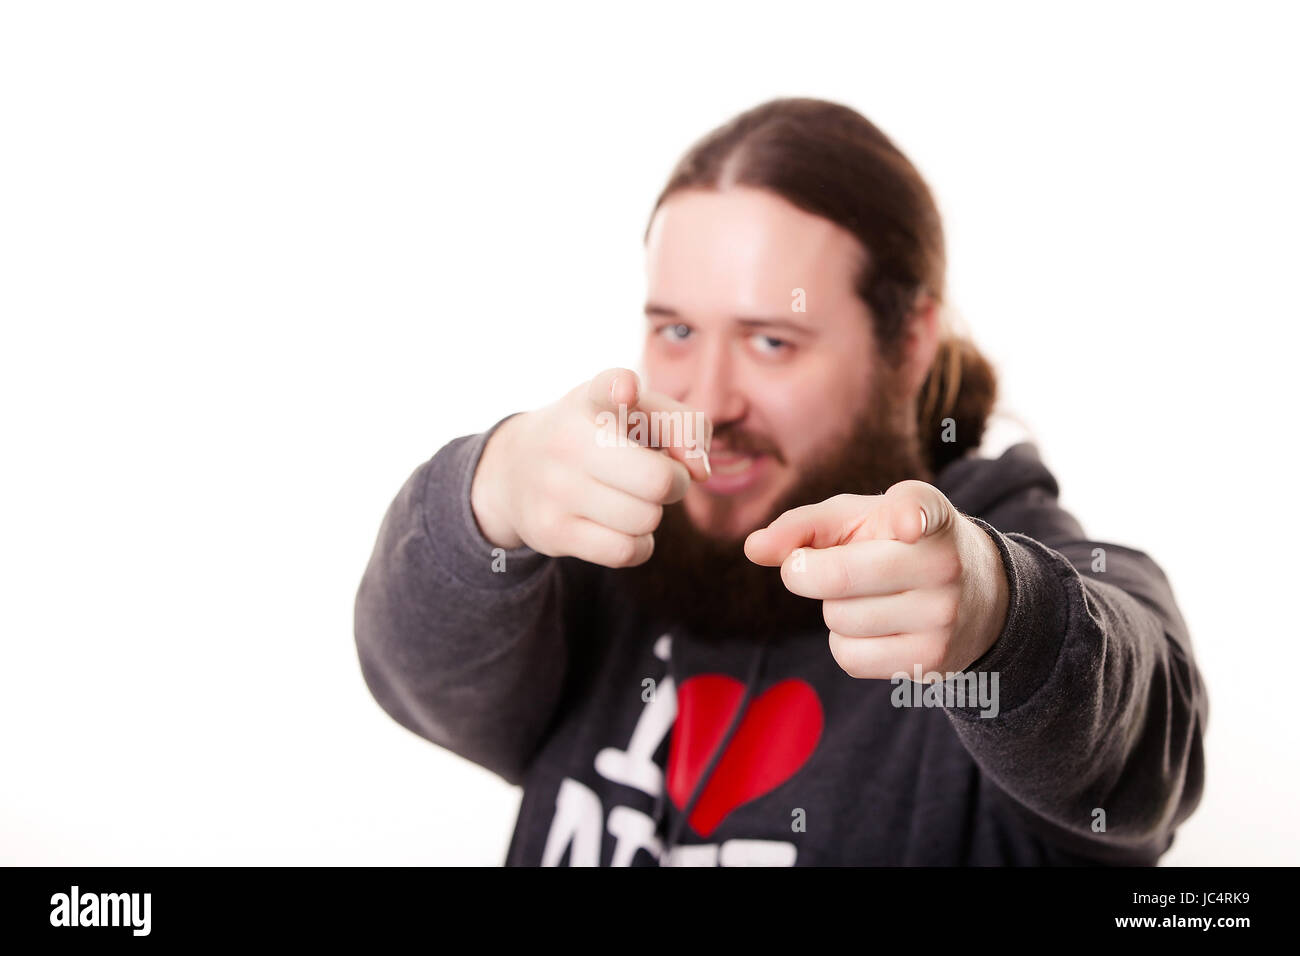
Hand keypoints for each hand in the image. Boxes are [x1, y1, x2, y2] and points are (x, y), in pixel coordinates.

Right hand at [471, 367, 711, 567]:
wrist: (515, 470)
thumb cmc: (597, 437)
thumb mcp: (634, 412)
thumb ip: (683, 425)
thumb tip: (700, 472)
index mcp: (591, 399)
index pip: (607, 386)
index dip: (622, 388)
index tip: (625, 391)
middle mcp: (567, 438)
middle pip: (658, 480)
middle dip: (675, 483)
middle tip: (659, 477)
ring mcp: (555, 488)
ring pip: (646, 519)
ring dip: (652, 514)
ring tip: (629, 498)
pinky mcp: (552, 531)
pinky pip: (626, 551)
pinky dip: (638, 544)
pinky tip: (621, 526)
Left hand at [744, 480, 1009, 677]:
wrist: (976, 596)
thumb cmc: (896, 544)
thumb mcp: (858, 520)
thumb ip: (803, 525)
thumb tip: (753, 549)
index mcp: (928, 514)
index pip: (920, 511)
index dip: (909, 516)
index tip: (907, 523)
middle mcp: (944, 563)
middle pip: (839, 578)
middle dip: (807, 573)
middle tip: (809, 566)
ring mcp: (943, 616)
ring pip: (839, 620)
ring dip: (834, 609)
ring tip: (868, 595)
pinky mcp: (932, 660)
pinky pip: (849, 657)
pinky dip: (845, 642)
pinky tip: (876, 626)